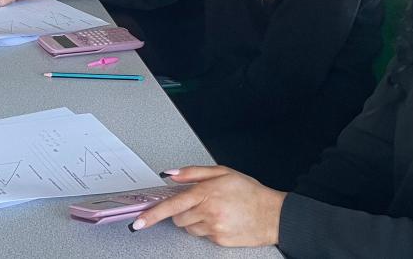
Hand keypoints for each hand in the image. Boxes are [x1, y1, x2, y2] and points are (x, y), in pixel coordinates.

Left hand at [130, 166, 284, 246]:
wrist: (274, 215)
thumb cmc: (249, 192)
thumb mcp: (222, 172)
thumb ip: (193, 172)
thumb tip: (170, 174)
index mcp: (206, 193)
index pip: (172, 204)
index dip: (153, 214)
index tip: (139, 221)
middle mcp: (208, 212)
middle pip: (178, 218)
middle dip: (182, 211)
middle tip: (200, 203)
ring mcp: (214, 228)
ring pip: (188, 228)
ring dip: (194, 220)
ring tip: (214, 211)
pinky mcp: (219, 241)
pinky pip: (202, 236)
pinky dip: (206, 229)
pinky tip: (221, 220)